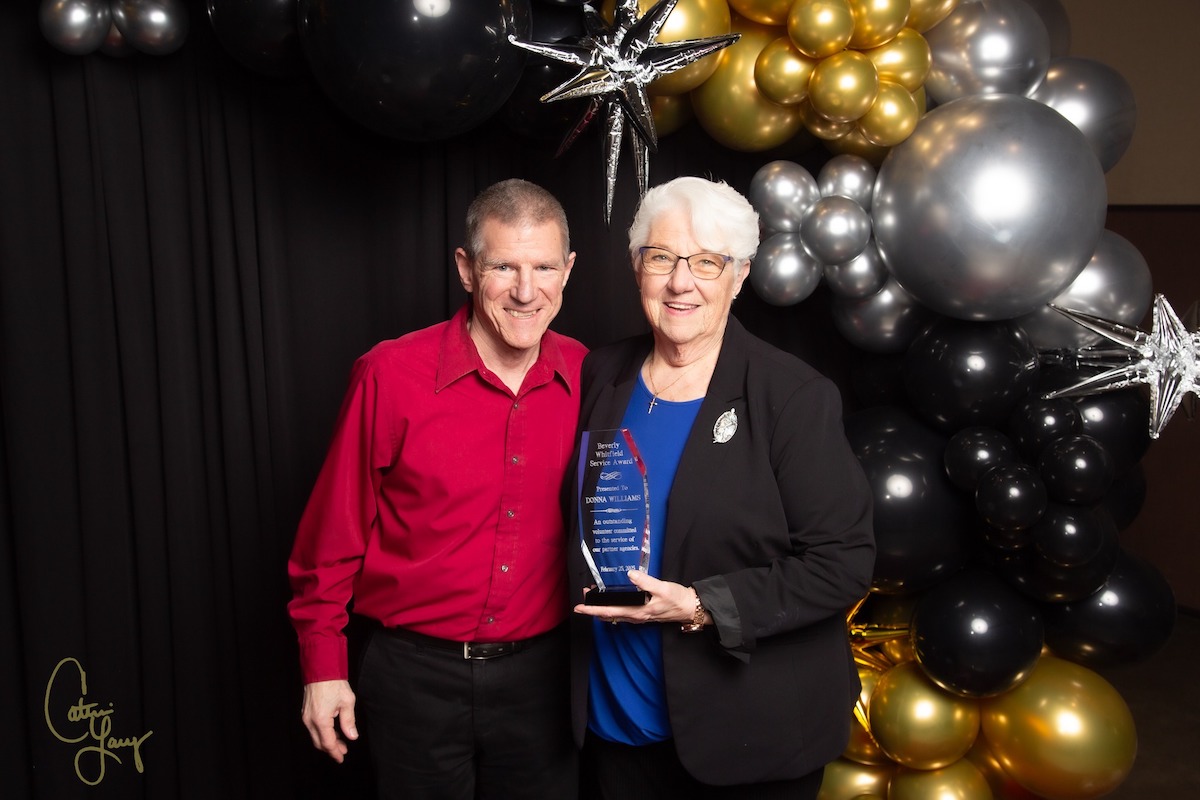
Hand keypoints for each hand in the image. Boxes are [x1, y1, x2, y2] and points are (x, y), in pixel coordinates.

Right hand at [301, 679, 358, 762]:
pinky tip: (332, 731)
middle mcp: (310, 720)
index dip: (335, 752)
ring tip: (340, 742)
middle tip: (342, 752)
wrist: (320, 668)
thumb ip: (349, 721)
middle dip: (331, 749)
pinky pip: (313, 728)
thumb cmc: (334, 682)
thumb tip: (352, 736)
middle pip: (319, 742)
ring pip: (315, 736)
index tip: (341, 758)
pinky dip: (322, 733)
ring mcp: (306, 716)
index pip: (328, 743)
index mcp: (321, 719)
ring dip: (327, 741)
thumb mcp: (347, 701)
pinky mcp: (305, 712)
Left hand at [573, 571, 702, 625]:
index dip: (593, 609)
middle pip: (608, 615)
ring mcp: (638, 617)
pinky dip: (612, 608)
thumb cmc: (677, 598)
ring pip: (614, 615)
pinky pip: (622, 614)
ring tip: (592, 597)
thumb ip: (646, 581)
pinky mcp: (642, 614)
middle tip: (583, 596)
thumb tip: (630, 574)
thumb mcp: (662, 587)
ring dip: (601, 608)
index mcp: (638, 611)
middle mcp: (635, 616)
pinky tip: (610, 602)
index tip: (580, 607)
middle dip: (594, 607)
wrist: (689, 608)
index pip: (610, 612)